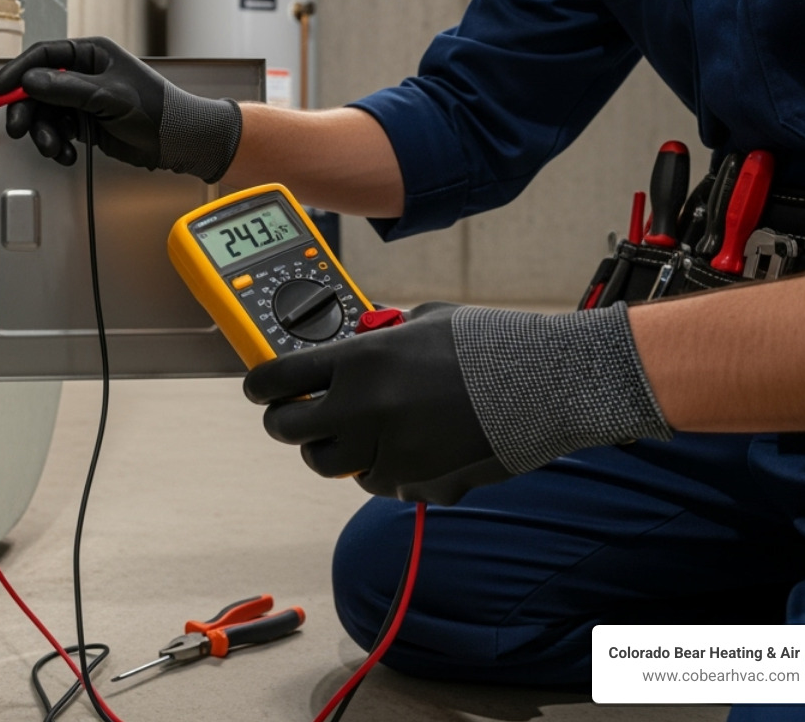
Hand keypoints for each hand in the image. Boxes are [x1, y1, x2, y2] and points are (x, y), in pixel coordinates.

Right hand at [0, 37, 241, 180]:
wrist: (178, 141)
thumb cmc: (155, 109)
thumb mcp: (108, 96)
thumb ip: (67, 89)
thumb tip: (30, 81)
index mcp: (90, 54)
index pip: (44, 55)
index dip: (18, 71)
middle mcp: (83, 74)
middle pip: (38, 88)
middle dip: (28, 111)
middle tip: (19, 130)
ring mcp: (83, 100)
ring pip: (46, 114)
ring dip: (45, 134)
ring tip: (56, 150)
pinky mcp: (85, 123)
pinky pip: (58, 131)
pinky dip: (58, 145)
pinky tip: (69, 155)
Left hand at [243, 304, 508, 504]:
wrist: (546, 384)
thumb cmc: (487, 343)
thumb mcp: (420, 322)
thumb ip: (376, 339)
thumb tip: (350, 346)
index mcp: (359, 361)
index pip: (276, 379)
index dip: (259, 386)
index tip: (258, 389)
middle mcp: (363, 409)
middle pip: (290, 429)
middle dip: (286, 421)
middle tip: (292, 415)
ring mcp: (388, 451)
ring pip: (329, 462)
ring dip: (331, 447)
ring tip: (351, 430)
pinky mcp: (415, 483)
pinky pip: (378, 482)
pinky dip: (382, 467)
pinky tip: (405, 445)